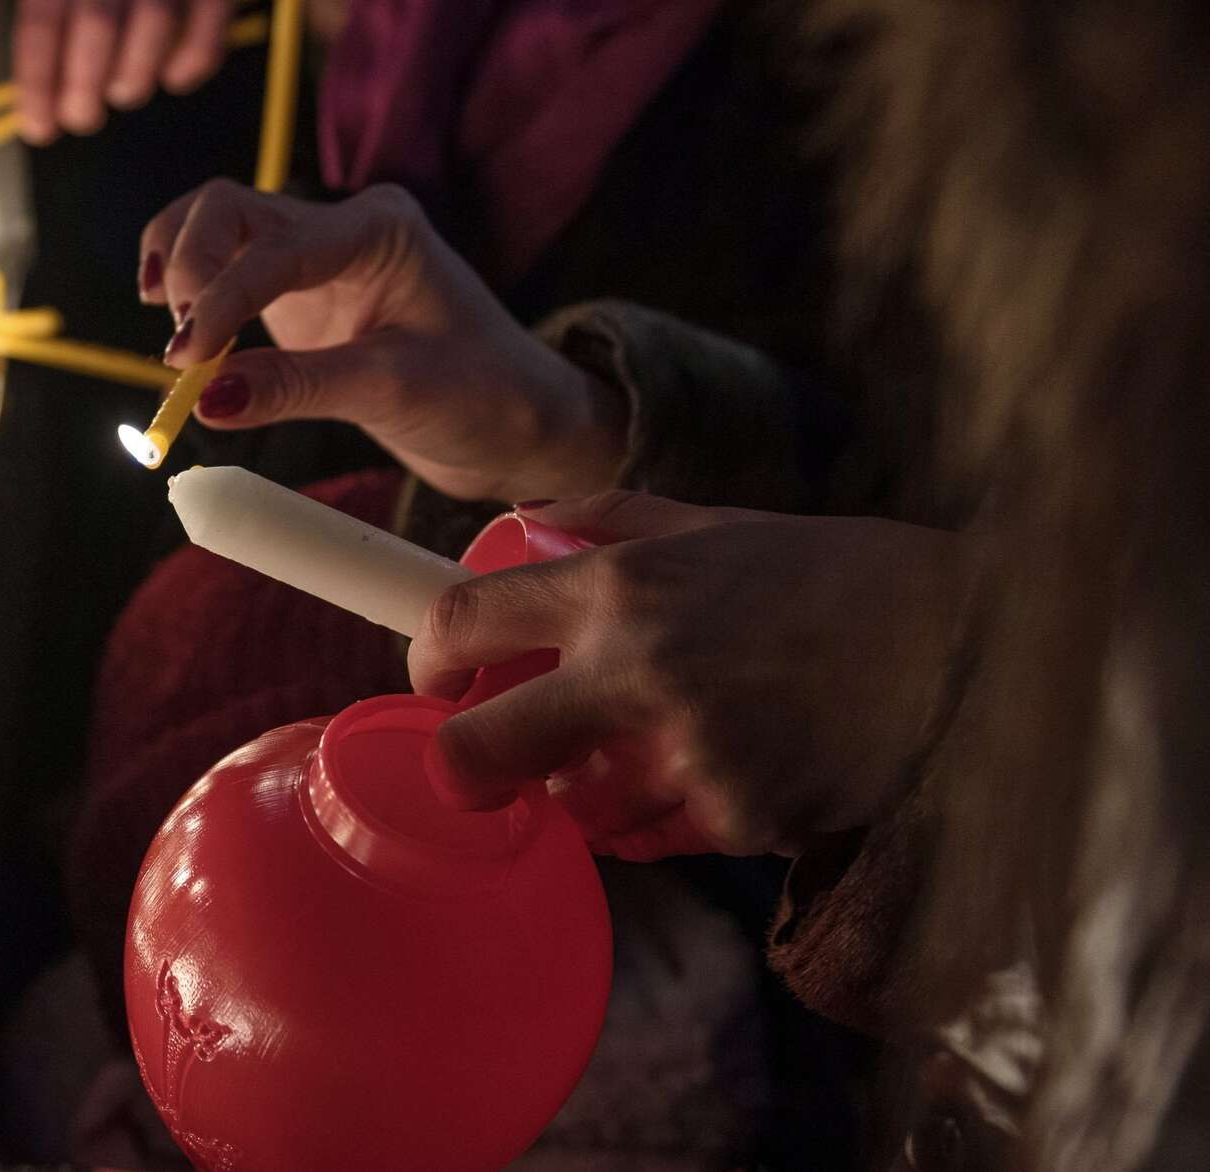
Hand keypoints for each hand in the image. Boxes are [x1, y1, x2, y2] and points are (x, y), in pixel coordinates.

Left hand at [14, 0, 235, 142]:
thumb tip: (39, 72)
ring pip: (154, 22)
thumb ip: (49, 4)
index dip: (38, 80)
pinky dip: (193, 61)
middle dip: (84, 86)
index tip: (38, 125)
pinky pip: (209, 23)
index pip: (41, 18)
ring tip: (122, 92)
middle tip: (80, 118)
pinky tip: (173, 77)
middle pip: (96, 23)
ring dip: (134, 75)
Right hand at [140, 182, 627, 502]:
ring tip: (178, 344)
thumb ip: (298, 388)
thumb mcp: (393, 392)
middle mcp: (342, 228)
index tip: (187, 362)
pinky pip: (225, 274)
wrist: (521, 424)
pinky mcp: (297, 300)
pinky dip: (191, 294)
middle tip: (181, 353)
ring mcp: (315, 259)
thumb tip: (206, 401)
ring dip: (180, 272)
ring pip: (216, 229)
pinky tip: (178, 330)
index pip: (274, 249)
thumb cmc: (484, 397)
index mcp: (379, 229)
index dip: (221, 300)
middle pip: (227, 210)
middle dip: (190, 269)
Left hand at [408, 493, 975, 859]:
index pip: (464, 620)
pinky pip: (656, 839)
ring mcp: (685, 753)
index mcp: (619, 587)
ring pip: (571, 813)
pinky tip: (709, 774)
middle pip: (477, 753)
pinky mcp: (736, 818)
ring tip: (628, 758)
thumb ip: (608, 521)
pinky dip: (665, 818)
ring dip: (580, 796)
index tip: (435, 680)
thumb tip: (523, 524)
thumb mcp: (715, 522)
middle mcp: (636, 671)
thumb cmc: (832, 574)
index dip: (425, 657)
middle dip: (460, 769)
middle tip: (476, 766)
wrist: (962, 640)